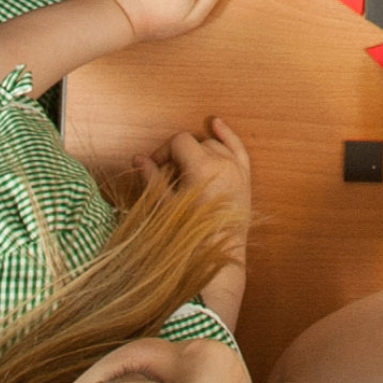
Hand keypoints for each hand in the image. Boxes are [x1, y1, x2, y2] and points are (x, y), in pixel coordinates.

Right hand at [135, 118, 252, 330]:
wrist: (217, 259)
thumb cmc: (188, 236)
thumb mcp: (164, 207)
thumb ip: (152, 178)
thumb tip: (138, 158)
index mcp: (204, 167)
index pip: (180, 141)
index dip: (163, 150)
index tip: (152, 167)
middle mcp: (224, 163)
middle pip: (196, 143)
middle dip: (177, 155)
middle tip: (166, 179)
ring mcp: (238, 169)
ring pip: (214, 146)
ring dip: (197, 152)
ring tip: (183, 173)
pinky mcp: (245, 178)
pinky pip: (238, 148)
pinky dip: (227, 135)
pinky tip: (216, 123)